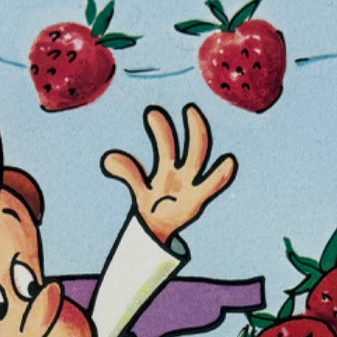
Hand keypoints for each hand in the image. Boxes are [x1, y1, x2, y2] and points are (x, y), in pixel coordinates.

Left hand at [101, 102, 237, 245]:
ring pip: (200, 161)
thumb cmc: (154, 203)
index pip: (167, 144)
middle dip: (192, 129)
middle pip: (191, 146)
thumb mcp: (139, 189)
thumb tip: (107, 160)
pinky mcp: (196, 201)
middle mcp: (183, 172)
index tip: (152, 112)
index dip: (161, 129)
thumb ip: (128, 172)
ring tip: (210, 125)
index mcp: (168, 167)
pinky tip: (229, 162)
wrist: (161, 227)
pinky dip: (219, 176)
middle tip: (189, 108)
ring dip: (206, 151)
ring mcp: (191, 185)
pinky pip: (209, 187)